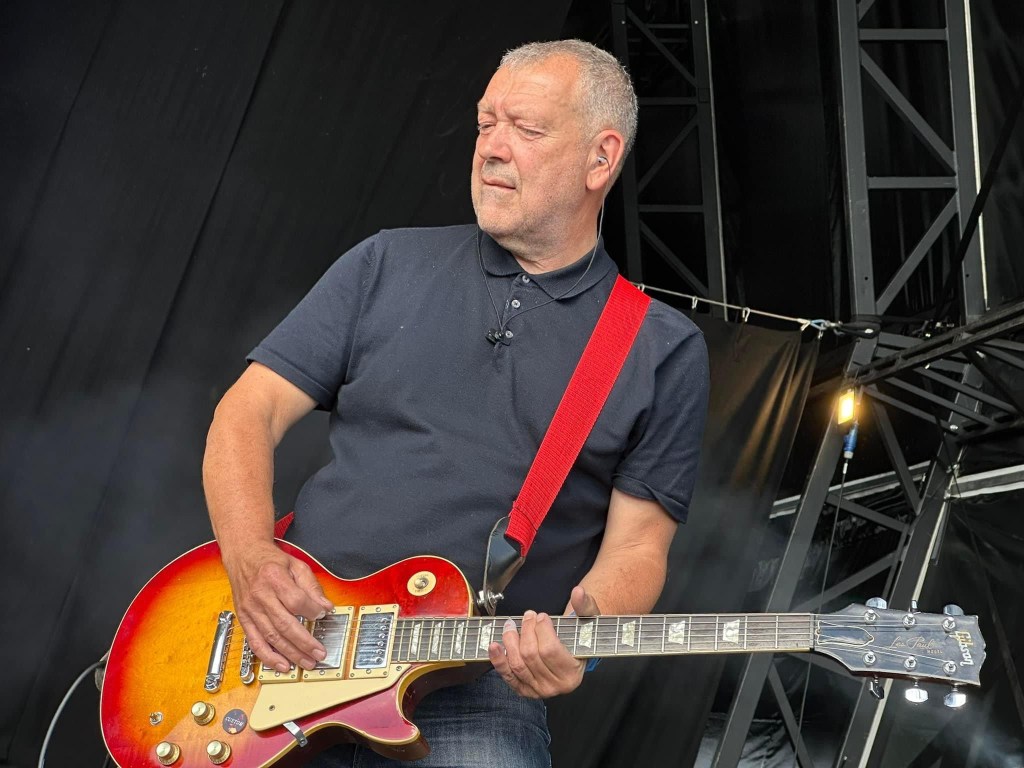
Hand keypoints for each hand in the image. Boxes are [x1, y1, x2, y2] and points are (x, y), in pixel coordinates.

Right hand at [221, 541, 333, 672]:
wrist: (244, 555)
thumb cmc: (270, 560)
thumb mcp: (296, 565)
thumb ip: (312, 586)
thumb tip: (325, 607)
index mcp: (274, 577)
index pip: (296, 600)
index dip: (312, 611)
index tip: (323, 615)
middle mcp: (260, 595)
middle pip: (284, 624)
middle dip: (304, 642)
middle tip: (319, 653)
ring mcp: (250, 609)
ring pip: (271, 637)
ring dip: (290, 653)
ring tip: (306, 662)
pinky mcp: (244, 619)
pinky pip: (255, 642)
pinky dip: (268, 657)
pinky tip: (282, 665)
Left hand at [488, 585, 599, 698]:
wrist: (573, 655)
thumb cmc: (580, 638)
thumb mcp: (588, 621)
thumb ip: (585, 605)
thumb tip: (578, 592)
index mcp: (572, 673)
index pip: (549, 650)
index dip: (542, 629)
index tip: (542, 616)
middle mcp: (555, 686)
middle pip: (530, 655)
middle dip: (526, 630)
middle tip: (528, 616)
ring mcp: (538, 690)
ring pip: (517, 664)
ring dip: (510, 641)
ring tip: (511, 625)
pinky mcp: (524, 690)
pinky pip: (507, 675)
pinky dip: (498, 659)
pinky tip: (494, 645)